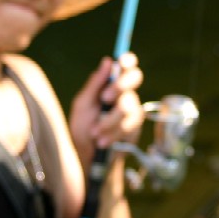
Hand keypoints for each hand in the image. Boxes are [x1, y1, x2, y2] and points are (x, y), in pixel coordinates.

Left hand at [69, 53, 143, 167]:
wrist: (88, 156)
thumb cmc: (82, 126)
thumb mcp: (83, 103)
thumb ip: (95, 83)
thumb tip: (108, 60)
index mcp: (110, 84)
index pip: (125, 66)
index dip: (128, 60)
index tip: (123, 61)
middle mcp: (124, 94)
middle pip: (135, 78)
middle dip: (120, 86)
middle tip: (105, 98)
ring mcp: (132, 110)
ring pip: (128, 106)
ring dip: (109, 121)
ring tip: (95, 132)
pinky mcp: (136, 127)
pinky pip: (129, 125)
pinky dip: (113, 133)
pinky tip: (102, 141)